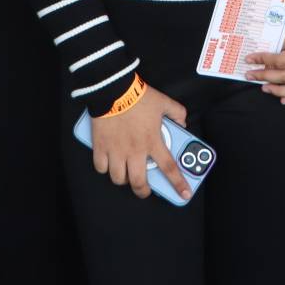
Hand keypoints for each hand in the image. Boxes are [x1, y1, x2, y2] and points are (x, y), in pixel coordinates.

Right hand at [89, 83, 192, 200]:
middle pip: (138, 182)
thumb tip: (183, 123)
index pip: (169, 168)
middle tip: (145, 189)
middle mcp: (134, 151)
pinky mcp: (100, 147)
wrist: (113, 89)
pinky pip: (101, 167)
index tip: (184, 195)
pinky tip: (109, 163)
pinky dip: (105, 168)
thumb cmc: (138, 97)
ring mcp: (116, 151)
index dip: (178, 183)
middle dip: (142, 191)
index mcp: (152, 141)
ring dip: (123, 179)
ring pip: (118, 178)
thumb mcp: (164, 102)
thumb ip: (177, 113)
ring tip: (126, 173)